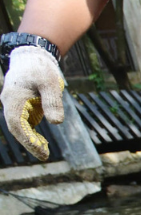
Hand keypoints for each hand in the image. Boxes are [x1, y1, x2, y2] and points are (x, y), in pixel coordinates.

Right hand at [1, 46, 65, 161]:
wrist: (33, 57)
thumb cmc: (41, 69)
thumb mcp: (50, 83)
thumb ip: (53, 102)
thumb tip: (56, 122)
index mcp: (14, 98)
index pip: (17, 124)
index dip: (27, 139)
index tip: (40, 150)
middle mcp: (10, 103)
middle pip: (16, 128)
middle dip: (29, 143)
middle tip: (44, 156)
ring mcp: (15, 105)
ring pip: (19, 127)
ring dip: (30, 140)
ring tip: (45, 153)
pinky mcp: (22, 107)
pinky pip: (24, 124)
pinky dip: (32, 134)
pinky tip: (43, 143)